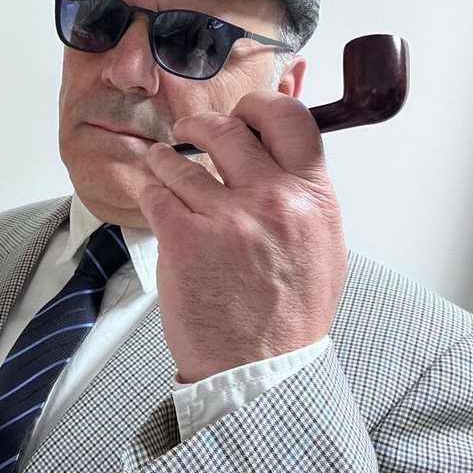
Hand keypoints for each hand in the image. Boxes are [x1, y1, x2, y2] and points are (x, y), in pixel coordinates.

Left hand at [140, 90, 346, 382]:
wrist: (260, 369)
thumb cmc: (289, 312)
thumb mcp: (320, 244)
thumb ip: (303, 192)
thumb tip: (280, 146)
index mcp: (313, 198)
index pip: (290, 118)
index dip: (260, 103)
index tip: (242, 108)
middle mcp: (273, 201)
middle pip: (228, 129)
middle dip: (201, 124)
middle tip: (190, 130)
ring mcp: (227, 218)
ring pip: (182, 160)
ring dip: (166, 158)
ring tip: (163, 163)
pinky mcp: (184, 239)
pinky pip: (157, 192)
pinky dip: (151, 189)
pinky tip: (154, 196)